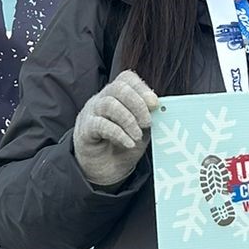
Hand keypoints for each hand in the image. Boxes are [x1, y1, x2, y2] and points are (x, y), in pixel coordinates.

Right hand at [73, 69, 158, 187]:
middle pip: (118, 88)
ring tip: (137, 136)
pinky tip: (129, 143)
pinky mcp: (85, 130)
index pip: (127, 79)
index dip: (142, 88)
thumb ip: (149, 117)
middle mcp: (102, 99)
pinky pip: (100, 125)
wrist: (106, 170)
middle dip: (137, 104)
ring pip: (109, 104)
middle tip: (147, 122)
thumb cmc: (124, 145)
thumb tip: (162, 109)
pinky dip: (118, 133)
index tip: (155, 104)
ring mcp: (91, 113)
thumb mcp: (142, 130)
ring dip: (128, 120)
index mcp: (117, 96)